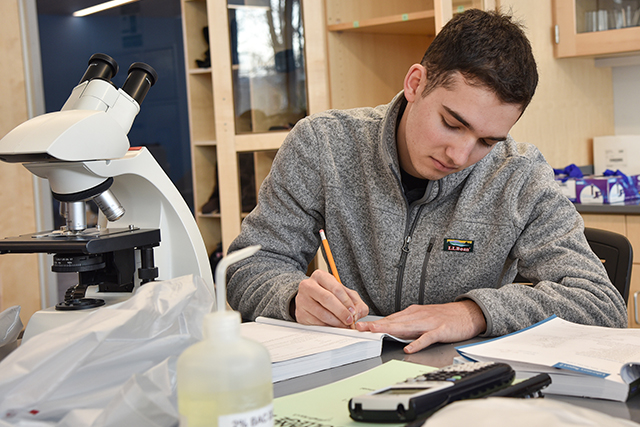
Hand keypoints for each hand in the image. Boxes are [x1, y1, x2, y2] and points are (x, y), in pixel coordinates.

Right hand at [294, 269, 368, 327]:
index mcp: (320, 276)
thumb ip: (355, 301)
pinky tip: (333, 326)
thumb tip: (358, 312)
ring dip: (336, 322)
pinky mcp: (300, 314)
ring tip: (343, 325)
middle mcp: (308, 285)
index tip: (353, 311)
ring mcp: (302, 300)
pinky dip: (327, 326)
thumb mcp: (343, 293)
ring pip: (321, 313)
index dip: (347, 301)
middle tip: (349, 320)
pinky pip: (316, 323)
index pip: (336, 288)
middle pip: (327, 299)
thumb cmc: (327, 293)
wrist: (308, 298)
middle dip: (341, 312)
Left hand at [355, 300, 486, 353]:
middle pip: (394, 321)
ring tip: (376, 333)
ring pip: (406, 327)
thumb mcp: (423, 316)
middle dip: (376, 325)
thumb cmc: (445, 316)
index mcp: (413, 312)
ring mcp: (429, 323)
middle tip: (361, 327)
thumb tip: (391, 328)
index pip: (391, 318)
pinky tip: (409, 348)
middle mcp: (418, 316)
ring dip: (390, 329)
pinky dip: (418, 343)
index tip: (361, 325)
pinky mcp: (441, 330)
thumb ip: (408, 322)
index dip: (375, 322)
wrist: (467, 313)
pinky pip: (427, 338)